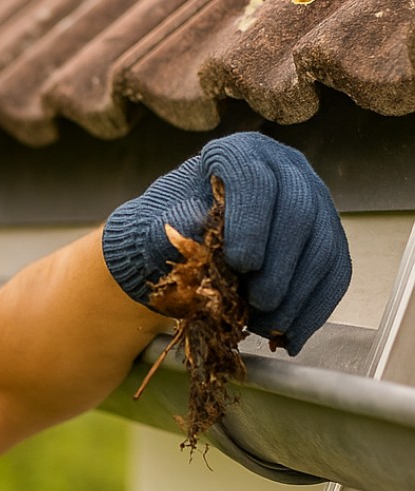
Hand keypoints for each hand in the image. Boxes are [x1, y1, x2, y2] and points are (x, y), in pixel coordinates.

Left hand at [101, 132, 350, 353]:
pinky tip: (292, 335)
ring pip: (323, 245)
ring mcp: (311, 201)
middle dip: (281, 266)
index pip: (255, 180)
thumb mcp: (154, 228)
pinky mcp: (324, 236)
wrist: (181, 248)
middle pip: (300, 213)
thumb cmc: (166, 232)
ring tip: (268, 326)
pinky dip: (315, 306)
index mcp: (238, 155)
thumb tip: (187, 225)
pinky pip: (335, 270)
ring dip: (299, 293)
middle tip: (258, 304)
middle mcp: (284, 169)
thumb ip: (168, 229)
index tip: (241, 264)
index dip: (252, 222)